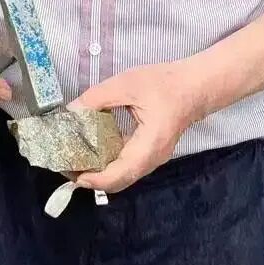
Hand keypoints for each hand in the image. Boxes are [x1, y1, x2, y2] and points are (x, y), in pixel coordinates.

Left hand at [69, 62, 204, 192]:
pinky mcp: (151, 152)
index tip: (70, 172)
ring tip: (76, 158)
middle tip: (67, 165)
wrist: (196, 86)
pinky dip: (109, 162)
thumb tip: (70, 112)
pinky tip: (94, 148)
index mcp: (149, 146)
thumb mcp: (127, 84)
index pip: (118, 175)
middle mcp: (152, 160)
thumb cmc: (165, 83)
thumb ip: (97, 98)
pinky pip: (128, 165)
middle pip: (118, 181)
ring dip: (99, 171)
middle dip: (91, 177)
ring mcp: (153, 158)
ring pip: (123, 175)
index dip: (93, 179)